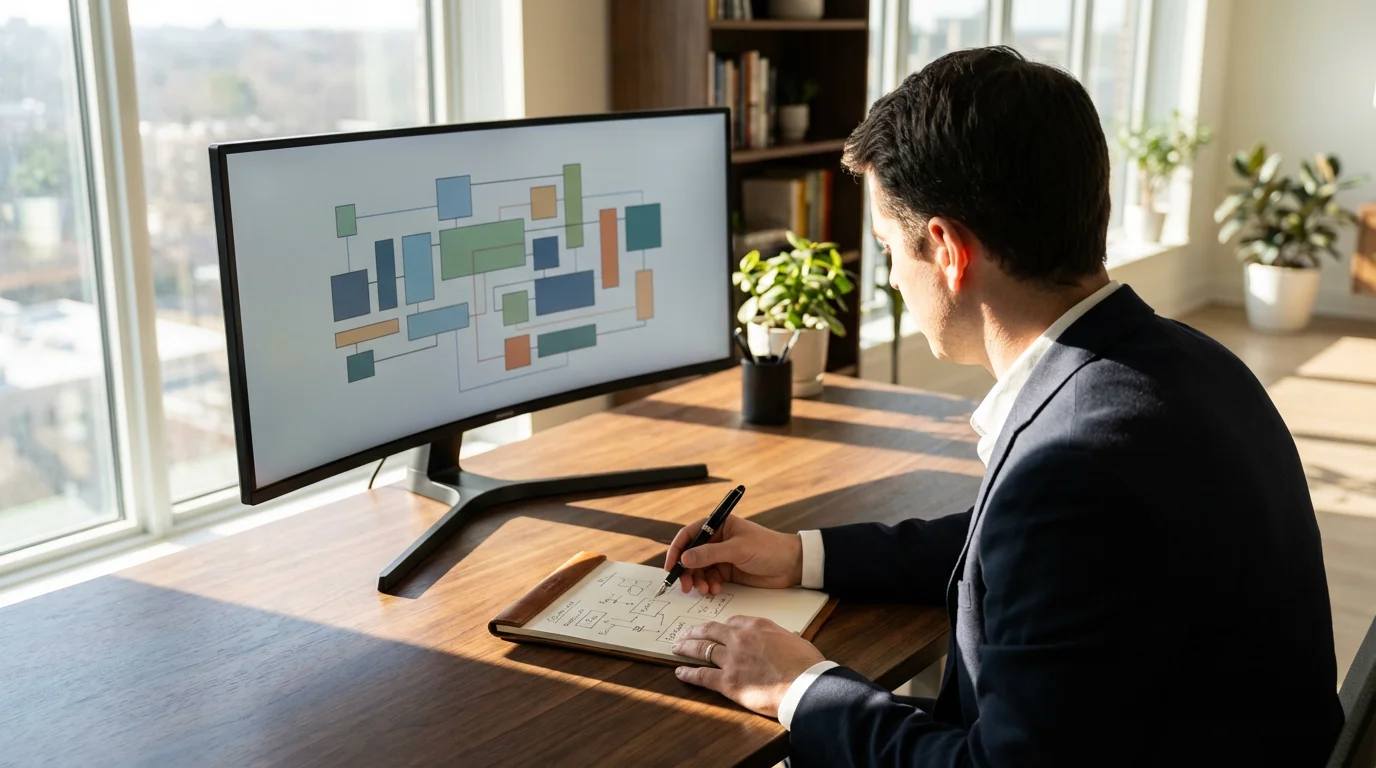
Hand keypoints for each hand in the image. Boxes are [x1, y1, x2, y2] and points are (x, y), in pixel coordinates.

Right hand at [664, 515, 801, 593]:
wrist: (792, 565)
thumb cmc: (769, 548)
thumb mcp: (738, 549)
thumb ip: (710, 554)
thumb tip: (685, 558)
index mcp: (718, 524)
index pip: (689, 534)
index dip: (677, 550)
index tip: (671, 566)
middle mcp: (717, 539)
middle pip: (691, 555)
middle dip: (687, 571)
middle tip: (686, 586)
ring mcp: (721, 556)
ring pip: (699, 569)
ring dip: (698, 581)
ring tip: (705, 590)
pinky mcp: (727, 571)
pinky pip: (710, 578)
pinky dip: (709, 585)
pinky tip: (716, 589)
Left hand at [671, 616, 824, 718]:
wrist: (806, 685)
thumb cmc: (806, 665)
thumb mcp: (797, 641)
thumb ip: (786, 638)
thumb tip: (790, 637)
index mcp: (757, 626)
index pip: (732, 621)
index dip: (721, 626)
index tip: (716, 629)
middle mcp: (740, 639)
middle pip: (711, 631)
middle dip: (696, 632)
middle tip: (685, 633)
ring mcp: (732, 660)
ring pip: (702, 650)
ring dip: (687, 648)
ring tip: (677, 648)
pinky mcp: (728, 682)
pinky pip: (702, 675)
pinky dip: (689, 673)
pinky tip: (680, 672)